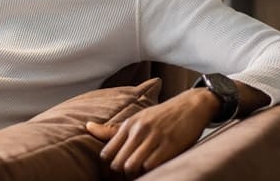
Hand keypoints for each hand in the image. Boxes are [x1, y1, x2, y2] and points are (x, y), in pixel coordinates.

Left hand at [86, 88, 219, 178]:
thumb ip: (113, 129)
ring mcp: (154, 138)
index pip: (107, 153)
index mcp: (128, 125)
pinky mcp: (170, 145)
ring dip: (134, 176)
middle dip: (120, 176)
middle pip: (117, 163)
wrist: (191, 105)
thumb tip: (87, 127)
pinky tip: (153, 169)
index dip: (107, 169)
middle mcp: (138, 130)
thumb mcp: (136, 118)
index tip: (113, 175)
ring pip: (131, 166)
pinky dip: (149, 172)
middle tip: (126, 178)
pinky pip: (151, 165)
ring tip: (139, 175)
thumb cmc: (162, 115)